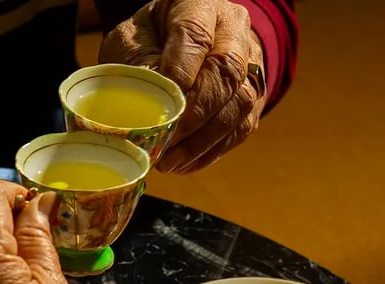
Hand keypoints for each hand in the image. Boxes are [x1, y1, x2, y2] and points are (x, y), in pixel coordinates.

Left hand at [99, 0, 265, 172]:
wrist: (190, 39)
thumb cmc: (152, 39)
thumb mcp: (133, 38)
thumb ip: (136, 62)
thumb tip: (143, 105)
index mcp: (200, 5)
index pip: (195, 35)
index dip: (180, 73)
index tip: (160, 107)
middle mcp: (233, 31)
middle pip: (224, 73)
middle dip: (192, 116)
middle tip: (162, 144)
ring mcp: (250, 63)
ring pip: (238, 105)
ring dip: (202, 140)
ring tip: (168, 162)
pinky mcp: (254, 97)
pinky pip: (240, 128)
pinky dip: (211, 151)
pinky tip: (184, 164)